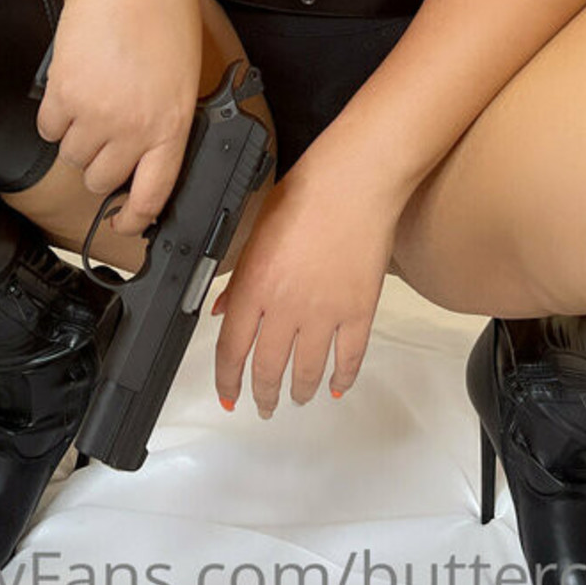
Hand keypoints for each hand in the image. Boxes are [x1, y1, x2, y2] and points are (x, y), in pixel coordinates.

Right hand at [36, 0, 202, 234]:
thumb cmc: (161, 12)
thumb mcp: (180, 73)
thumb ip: (164, 117)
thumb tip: (142, 152)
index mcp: (172, 124)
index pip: (154, 194)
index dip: (136, 217)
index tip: (124, 222)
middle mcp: (135, 128)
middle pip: (101, 179)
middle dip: (99, 162)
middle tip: (102, 130)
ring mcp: (98, 115)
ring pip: (72, 156)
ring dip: (75, 135)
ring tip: (90, 95)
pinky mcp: (64, 95)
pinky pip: (49, 130)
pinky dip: (54, 114)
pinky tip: (71, 84)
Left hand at [210, 150, 399, 416]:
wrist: (356, 180)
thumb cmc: (307, 191)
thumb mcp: (258, 229)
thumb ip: (240, 275)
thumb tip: (225, 307)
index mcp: (255, 285)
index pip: (232, 349)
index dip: (227, 381)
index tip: (228, 396)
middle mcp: (286, 307)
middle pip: (268, 368)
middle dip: (263, 394)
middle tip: (263, 405)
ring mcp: (326, 312)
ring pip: (307, 371)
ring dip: (300, 391)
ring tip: (297, 398)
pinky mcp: (359, 310)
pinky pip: (349, 358)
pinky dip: (342, 378)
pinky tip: (337, 386)